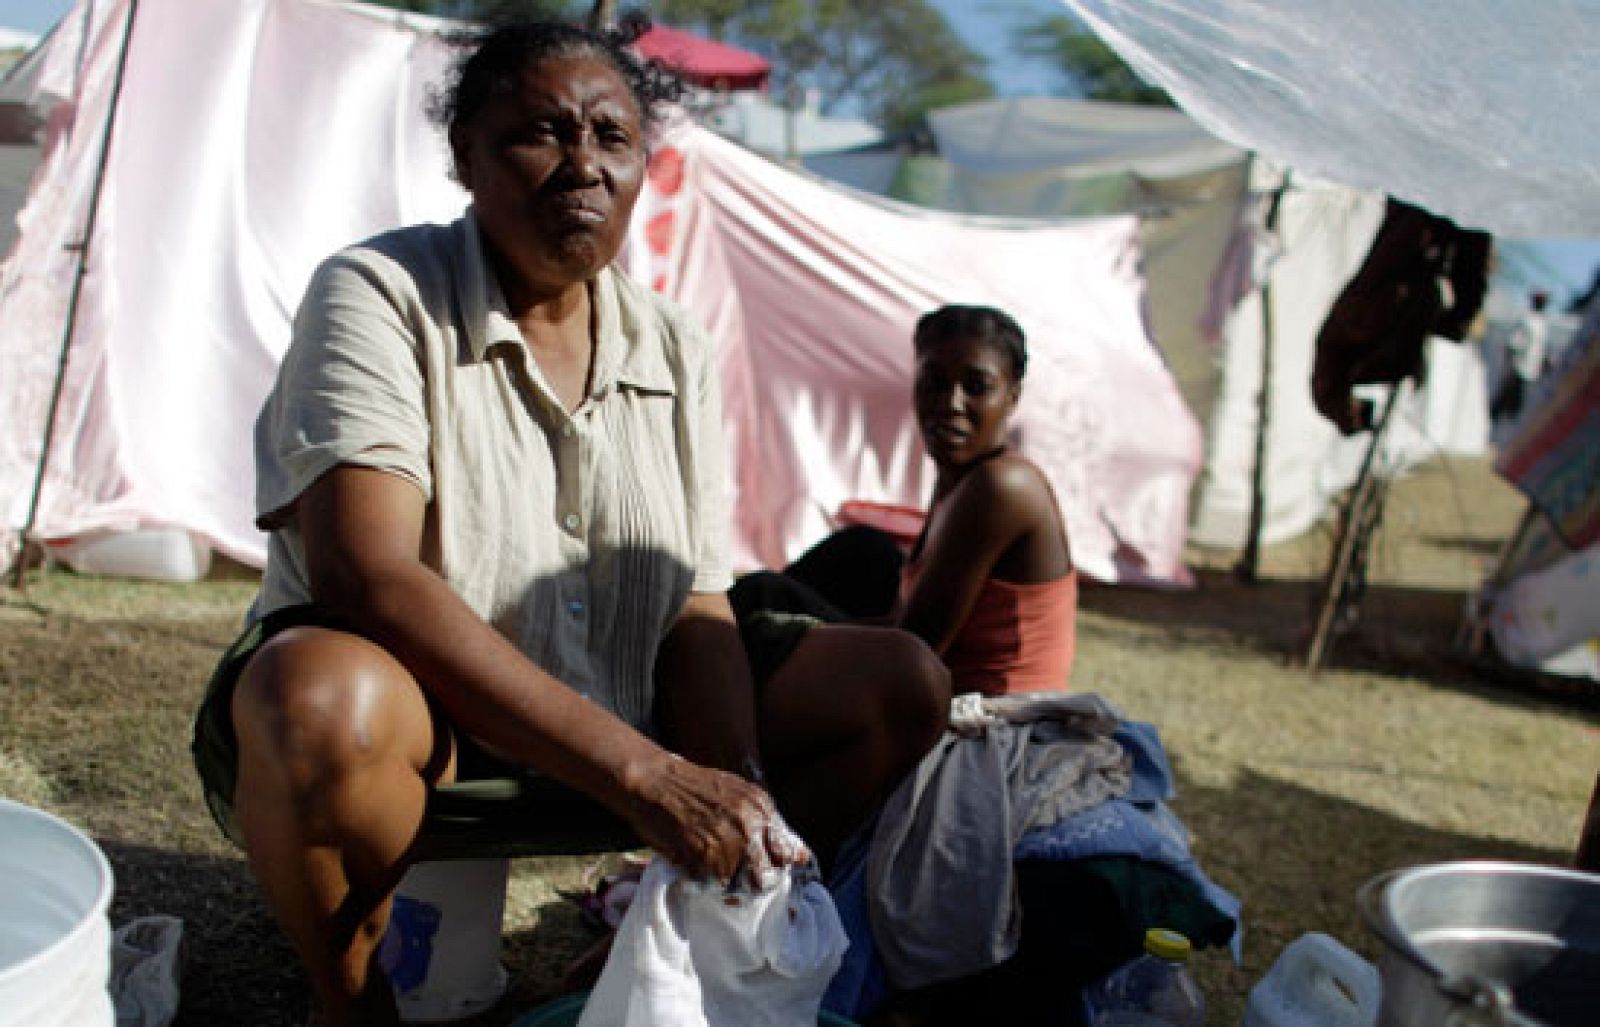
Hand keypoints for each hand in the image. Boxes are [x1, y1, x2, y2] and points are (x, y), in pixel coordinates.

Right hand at [622, 753, 808, 885]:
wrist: (653, 781)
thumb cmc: (693, 787)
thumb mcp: (740, 794)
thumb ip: (770, 824)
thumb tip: (803, 856)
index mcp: (762, 807)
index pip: (786, 854)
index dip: (776, 866)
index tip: (762, 868)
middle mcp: (749, 825)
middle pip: (767, 876)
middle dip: (755, 883)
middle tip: (737, 878)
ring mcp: (726, 842)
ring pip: (742, 887)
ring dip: (730, 887)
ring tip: (714, 872)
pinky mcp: (701, 857)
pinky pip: (713, 887)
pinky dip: (706, 885)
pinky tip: (696, 869)